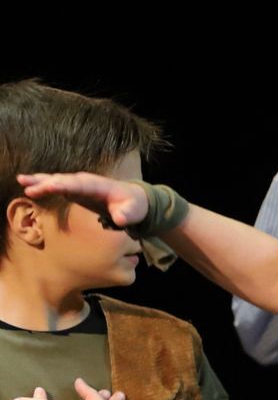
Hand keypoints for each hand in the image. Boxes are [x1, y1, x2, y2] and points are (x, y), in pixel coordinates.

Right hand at [16, 172, 146, 229]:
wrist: (132, 200)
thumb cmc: (133, 206)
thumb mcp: (133, 211)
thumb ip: (127, 215)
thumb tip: (120, 219)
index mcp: (98, 186)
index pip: (79, 184)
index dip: (64, 185)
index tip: (50, 186)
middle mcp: (86, 182)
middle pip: (63, 180)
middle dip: (47, 182)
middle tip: (29, 186)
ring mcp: (78, 184)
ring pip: (57, 180)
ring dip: (39, 180)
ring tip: (22, 180)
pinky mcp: (74, 189)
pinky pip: (55, 185)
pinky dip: (42, 184)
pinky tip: (27, 184)